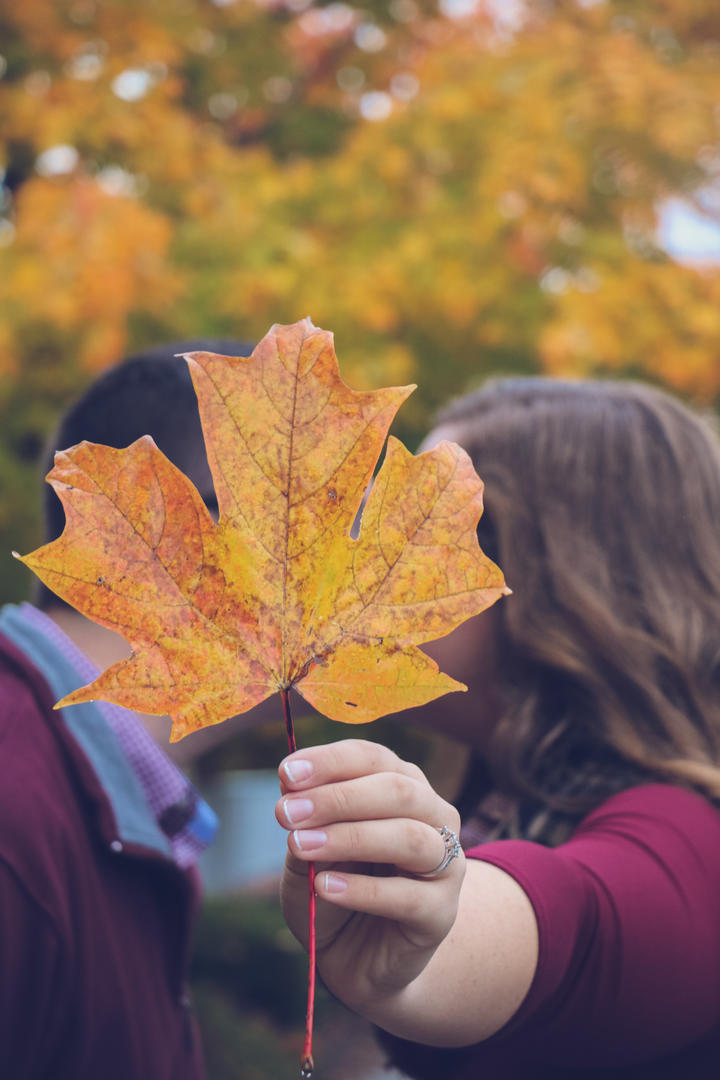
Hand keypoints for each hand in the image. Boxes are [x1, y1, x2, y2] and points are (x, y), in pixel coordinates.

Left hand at [276, 739, 464, 1017]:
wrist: (356, 960)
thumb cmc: (335, 889)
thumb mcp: (310, 850)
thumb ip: (307, 820)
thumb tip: (291, 785)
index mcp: (402, 785)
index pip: (372, 758)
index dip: (330, 761)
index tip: (286, 773)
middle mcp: (432, 815)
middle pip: (397, 791)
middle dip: (337, 798)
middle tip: (285, 813)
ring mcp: (445, 863)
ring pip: (409, 837)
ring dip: (350, 837)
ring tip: (301, 847)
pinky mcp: (441, 912)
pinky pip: (407, 896)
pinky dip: (361, 890)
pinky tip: (324, 887)